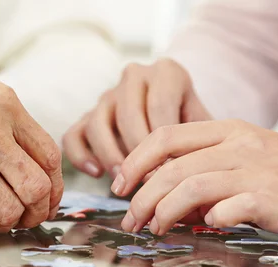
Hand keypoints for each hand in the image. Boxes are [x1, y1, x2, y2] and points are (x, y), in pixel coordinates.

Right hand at [0, 65, 62, 231]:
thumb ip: (6, 126)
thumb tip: (35, 170)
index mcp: (4, 104)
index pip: (50, 157)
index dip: (54, 188)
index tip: (47, 200)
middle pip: (36, 188)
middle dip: (35, 213)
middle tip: (25, 219)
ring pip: (7, 211)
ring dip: (3, 223)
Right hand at [62, 59, 210, 178]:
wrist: (175, 113)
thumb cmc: (193, 125)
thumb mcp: (205, 124)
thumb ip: (201, 140)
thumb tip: (193, 174)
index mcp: (166, 72)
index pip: (160, 107)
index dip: (165, 144)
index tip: (171, 173)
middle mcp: (134, 77)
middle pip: (128, 115)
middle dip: (138, 153)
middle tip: (149, 182)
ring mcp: (106, 96)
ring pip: (98, 124)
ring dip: (110, 156)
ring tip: (124, 181)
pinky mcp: (85, 117)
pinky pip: (73, 136)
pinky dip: (81, 156)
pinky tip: (97, 173)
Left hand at [111, 119, 277, 237]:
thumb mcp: (254, 159)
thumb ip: (214, 171)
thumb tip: (175, 200)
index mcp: (230, 130)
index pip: (166, 135)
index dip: (135, 159)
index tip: (120, 183)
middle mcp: (239, 145)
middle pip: (171, 165)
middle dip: (140, 194)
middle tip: (129, 218)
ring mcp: (255, 170)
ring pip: (189, 185)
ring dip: (162, 210)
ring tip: (152, 229)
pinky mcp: (271, 199)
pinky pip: (225, 210)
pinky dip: (206, 223)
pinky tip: (201, 232)